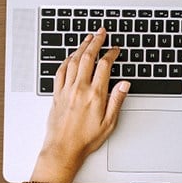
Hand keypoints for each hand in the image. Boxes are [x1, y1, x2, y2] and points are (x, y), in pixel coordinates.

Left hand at [37, 28, 128, 180]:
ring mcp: (66, 90)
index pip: (104, 66)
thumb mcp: (109, 124)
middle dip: (96, 42)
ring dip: (81, 46)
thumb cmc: (85, 140)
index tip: (115, 50)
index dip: (111, 54)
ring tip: (88, 38)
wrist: (62, 149)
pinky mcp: (57, 94)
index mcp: (95, 95)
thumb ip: (117, 101)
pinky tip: (71, 56)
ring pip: (73, 61)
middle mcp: (79, 89)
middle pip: (88, 57)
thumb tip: (124, 84)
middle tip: (101, 33)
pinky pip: (61, 71)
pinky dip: (67, 60)